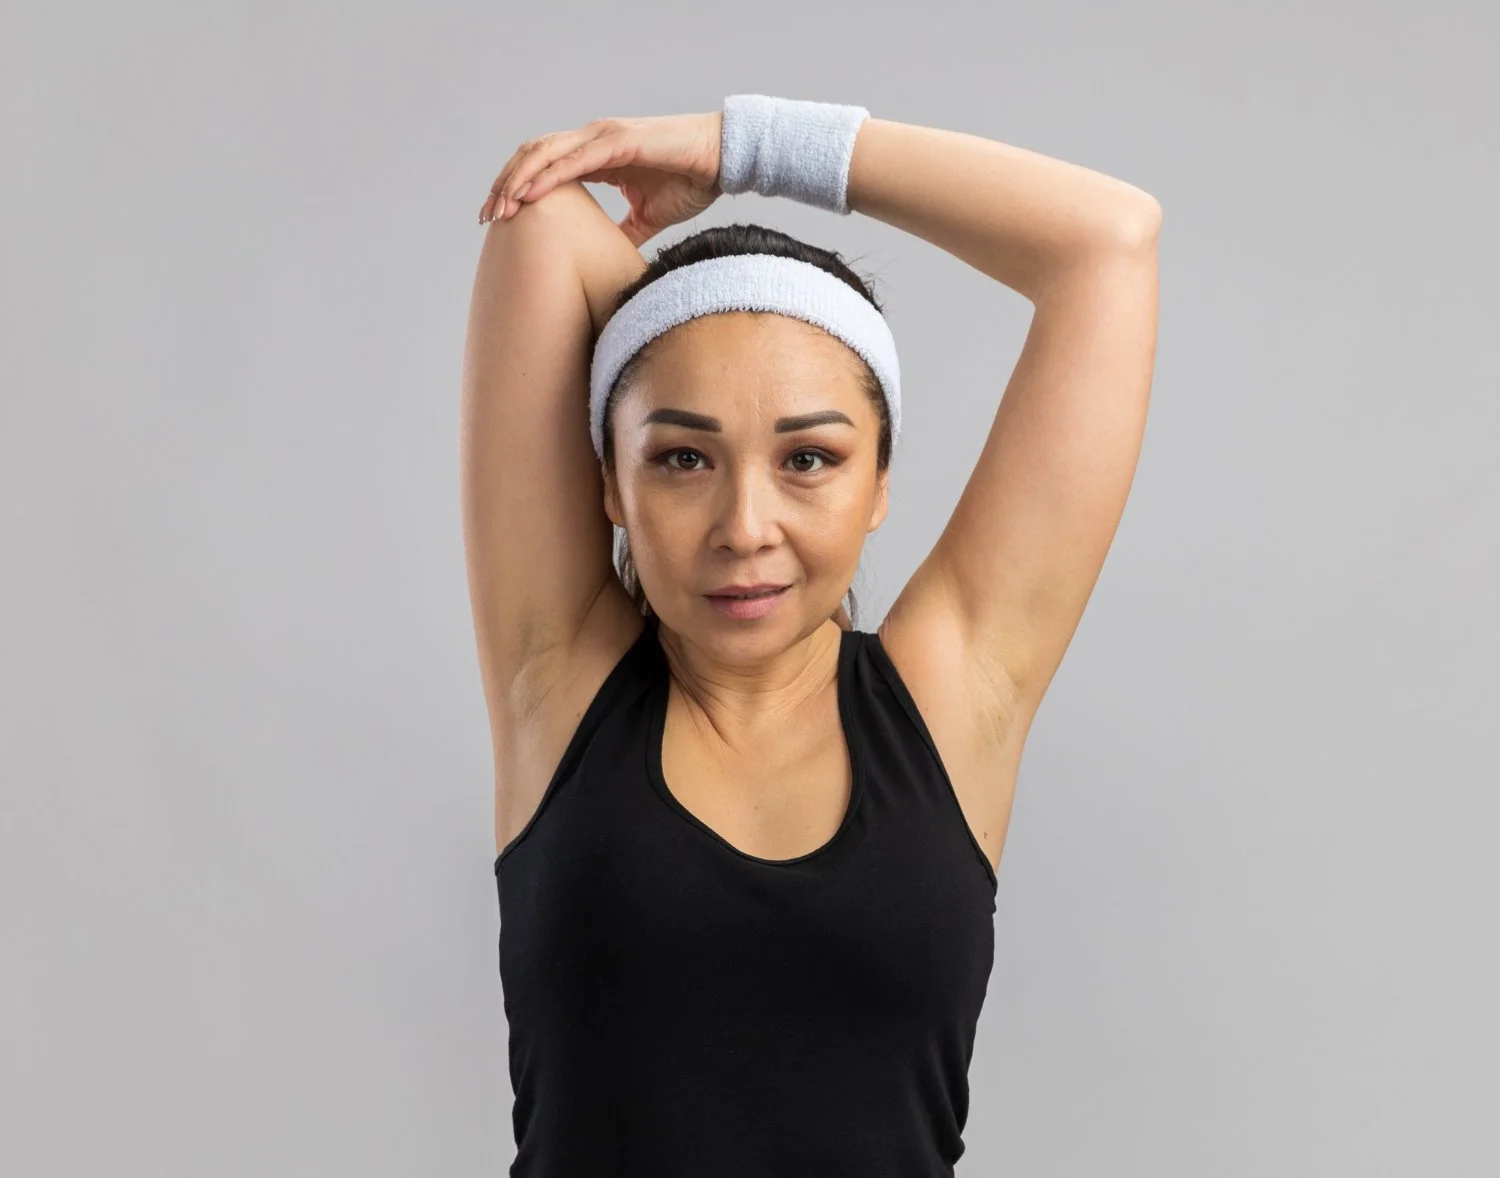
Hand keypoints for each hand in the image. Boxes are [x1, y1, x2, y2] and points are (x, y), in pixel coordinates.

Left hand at [479, 112, 723, 246]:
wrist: (723, 162)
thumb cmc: (690, 182)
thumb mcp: (647, 217)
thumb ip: (622, 232)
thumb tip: (606, 258)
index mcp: (595, 154)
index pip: (543, 166)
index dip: (516, 189)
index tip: (497, 217)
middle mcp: (593, 140)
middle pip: (533, 157)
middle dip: (505, 185)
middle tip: (485, 216)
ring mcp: (603, 137)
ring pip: (545, 154)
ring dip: (517, 180)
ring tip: (498, 207)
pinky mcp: (618, 142)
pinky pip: (573, 160)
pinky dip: (547, 176)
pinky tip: (528, 195)